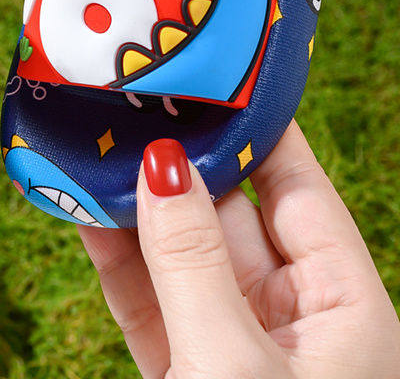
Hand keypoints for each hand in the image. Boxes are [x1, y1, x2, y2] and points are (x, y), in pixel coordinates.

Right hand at [80, 122, 399, 378]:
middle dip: (180, 164)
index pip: (298, 190)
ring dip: (135, 208)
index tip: (211, 78)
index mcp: (341, 309)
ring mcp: (231, 340)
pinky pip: (147, 296)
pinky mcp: (183, 366)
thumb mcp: (231, 363)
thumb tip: (163, 165)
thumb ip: (193, 262)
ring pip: (179, 253)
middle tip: (131, 108)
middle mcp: (290, 317)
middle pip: (229, 216)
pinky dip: (117, 259)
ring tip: (93, 151)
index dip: (256, 131)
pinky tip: (87, 215)